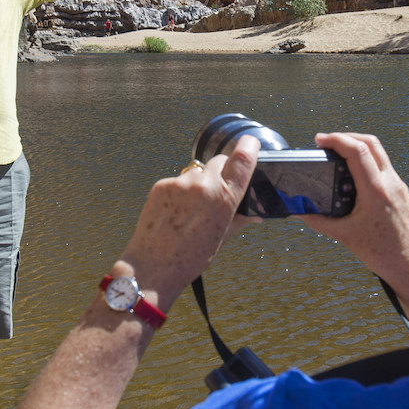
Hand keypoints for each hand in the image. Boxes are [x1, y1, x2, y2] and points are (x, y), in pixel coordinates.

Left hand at [119, 135, 259, 304]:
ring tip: (192, 209)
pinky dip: (180, 191)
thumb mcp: (221, 238)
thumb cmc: (190, 258)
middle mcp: (203, 185)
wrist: (153, 266)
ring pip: (197, 172)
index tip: (251, 143)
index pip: (242, 159)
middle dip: (222, 172)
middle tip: (216, 191)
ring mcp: (180, 183)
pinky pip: (178, 181)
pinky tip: (176, 210)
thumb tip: (255, 213)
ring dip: (199, 183)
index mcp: (224, 198)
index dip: (249, 146)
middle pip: (219, 161)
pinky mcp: (162, 184)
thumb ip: (239, 219)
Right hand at [301, 132, 408, 284]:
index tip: (321, 140)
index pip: (357, 150)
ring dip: (357, 145)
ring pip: (379, 151)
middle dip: (346, 136)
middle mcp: (390, 183)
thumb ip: (318, 221)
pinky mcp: (401, 191)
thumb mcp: (345, 236)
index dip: (336, 139)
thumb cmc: (387, 254)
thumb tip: (301, 211)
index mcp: (376, 191)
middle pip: (370, 142)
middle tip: (327, 142)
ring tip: (338, 153)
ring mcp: (398, 185)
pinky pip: (383, 165)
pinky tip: (353, 173)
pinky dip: (366, 160)